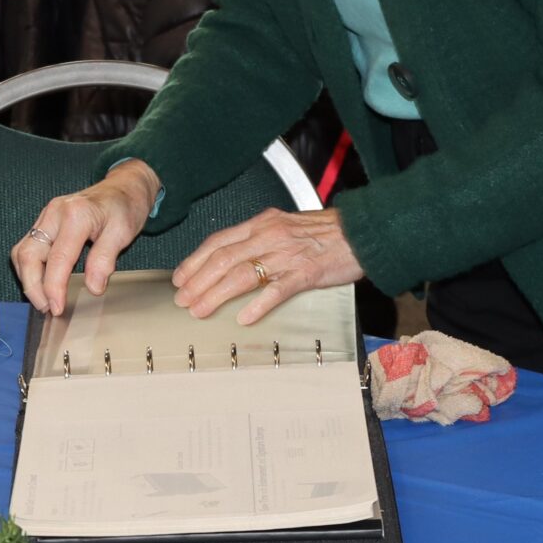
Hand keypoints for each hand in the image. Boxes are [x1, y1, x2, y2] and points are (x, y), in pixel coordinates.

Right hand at [14, 159, 160, 316]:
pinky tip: (40, 282)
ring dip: (27, 278)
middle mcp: (54, 214)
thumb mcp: (123, 233)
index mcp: (75, 216)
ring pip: (22, 251)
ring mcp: (45, 216)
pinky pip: (27, 246)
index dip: (54, 287)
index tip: (57, 309)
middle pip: (28, 254)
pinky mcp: (43, 221)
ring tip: (42, 299)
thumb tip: (92, 287)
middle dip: (32, 285)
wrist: (123, 187)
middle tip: (46, 308)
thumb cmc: (125, 207)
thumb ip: (104, 259)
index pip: (57, 259)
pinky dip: (30, 268)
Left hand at [171, 207, 363, 325]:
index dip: (194, 261)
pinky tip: (243, 317)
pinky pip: (276, 290)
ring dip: (216, 295)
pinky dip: (257, 304)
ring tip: (200, 310)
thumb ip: (259, 237)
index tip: (180, 278)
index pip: (217, 242)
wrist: (363, 231)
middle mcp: (268, 237)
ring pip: (241, 275)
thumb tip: (231, 255)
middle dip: (197, 282)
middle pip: (222, 260)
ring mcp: (286, 255)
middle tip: (182, 300)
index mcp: (261, 224)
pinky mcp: (306, 273)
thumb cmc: (326, 231)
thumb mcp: (285, 224)